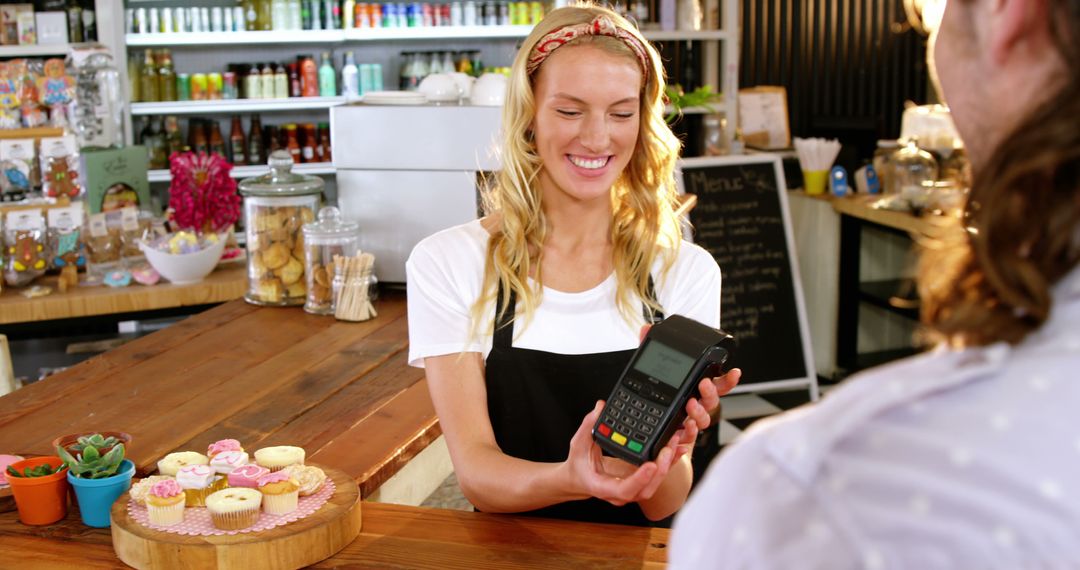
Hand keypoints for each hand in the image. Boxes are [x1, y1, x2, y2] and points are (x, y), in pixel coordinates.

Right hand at [565, 401, 682, 505]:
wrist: (578, 479)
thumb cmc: (578, 464)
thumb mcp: (578, 443)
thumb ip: (589, 425)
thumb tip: (600, 407)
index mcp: (602, 487)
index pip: (624, 490)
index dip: (640, 479)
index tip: (651, 465)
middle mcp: (619, 493)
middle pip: (645, 490)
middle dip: (660, 469)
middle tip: (668, 448)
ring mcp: (630, 491)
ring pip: (653, 485)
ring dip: (666, 466)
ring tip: (674, 445)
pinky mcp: (638, 484)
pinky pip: (655, 478)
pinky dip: (667, 464)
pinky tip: (677, 450)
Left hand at [639, 322, 740, 458]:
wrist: (644, 428)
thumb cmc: (654, 397)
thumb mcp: (649, 369)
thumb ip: (650, 349)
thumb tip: (646, 329)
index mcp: (695, 389)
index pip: (717, 383)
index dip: (728, 379)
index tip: (735, 372)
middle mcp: (697, 405)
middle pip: (713, 400)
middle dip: (711, 392)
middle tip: (703, 384)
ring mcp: (690, 421)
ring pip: (704, 418)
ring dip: (700, 411)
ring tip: (690, 405)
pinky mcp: (681, 435)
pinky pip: (691, 436)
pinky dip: (690, 431)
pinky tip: (686, 426)